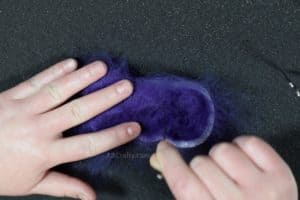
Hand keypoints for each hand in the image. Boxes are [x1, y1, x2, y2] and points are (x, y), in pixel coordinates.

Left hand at [0, 59, 140, 199]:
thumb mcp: (32, 185)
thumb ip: (64, 187)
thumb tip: (91, 197)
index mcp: (44, 153)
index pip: (87, 145)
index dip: (113, 137)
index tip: (133, 127)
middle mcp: (38, 129)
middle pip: (78, 112)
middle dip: (105, 99)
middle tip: (125, 87)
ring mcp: (24, 109)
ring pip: (58, 91)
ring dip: (82, 78)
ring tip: (102, 68)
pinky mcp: (12, 96)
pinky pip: (36, 81)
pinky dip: (54, 71)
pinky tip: (70, 63)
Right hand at [150, 136, 297, 199]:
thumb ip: (182, 187)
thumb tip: (159, 158)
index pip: (184, 182)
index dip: (170, 160)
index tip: (164, 147)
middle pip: (201, 164)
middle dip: (200, 167)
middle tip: (211, 178)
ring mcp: (263, 188)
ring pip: (223, 150)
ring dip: (220, 157)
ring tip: (229, 172)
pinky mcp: (281, 174)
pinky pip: (250, 142)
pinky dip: (242, 146)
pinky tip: (244, 161)